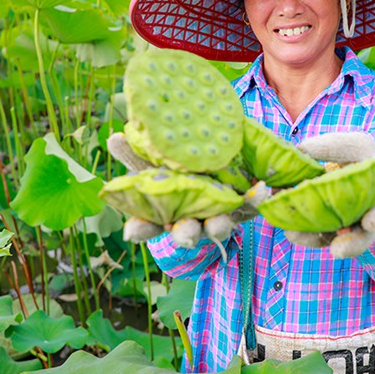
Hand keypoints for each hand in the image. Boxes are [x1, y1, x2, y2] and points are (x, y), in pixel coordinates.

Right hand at [107, 133, 265, 252]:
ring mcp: (215, 217)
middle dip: (185, 235)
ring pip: (216, 228)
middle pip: (185, 233)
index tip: (133, 231)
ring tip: (220, 222)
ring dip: (218, 226)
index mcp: (163, 211)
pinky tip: (259, 190)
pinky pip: (248, 208)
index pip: (147, 225)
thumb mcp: (154, 162)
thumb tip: (114, 138)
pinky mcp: (240, 209)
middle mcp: (189, 220)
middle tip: (186, 233)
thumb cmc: (176, 171)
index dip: (140, 229)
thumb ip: (136, 155)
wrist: (215, 166)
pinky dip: (253, 200)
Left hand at [284, 132, 374, 258]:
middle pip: (364, 236)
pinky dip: (303, 235)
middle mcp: (368, 215)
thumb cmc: (354, 157)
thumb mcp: (350, 145)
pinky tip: (290, 229)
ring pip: (337, 242)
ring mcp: (348, 227)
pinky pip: (319, 238)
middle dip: (352, 245)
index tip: (370, 224)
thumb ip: (330, 148)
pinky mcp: (330, 232)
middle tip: (337, 251)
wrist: (349, 172)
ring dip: (316, 239)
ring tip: (294, 234)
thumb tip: (301, 152)